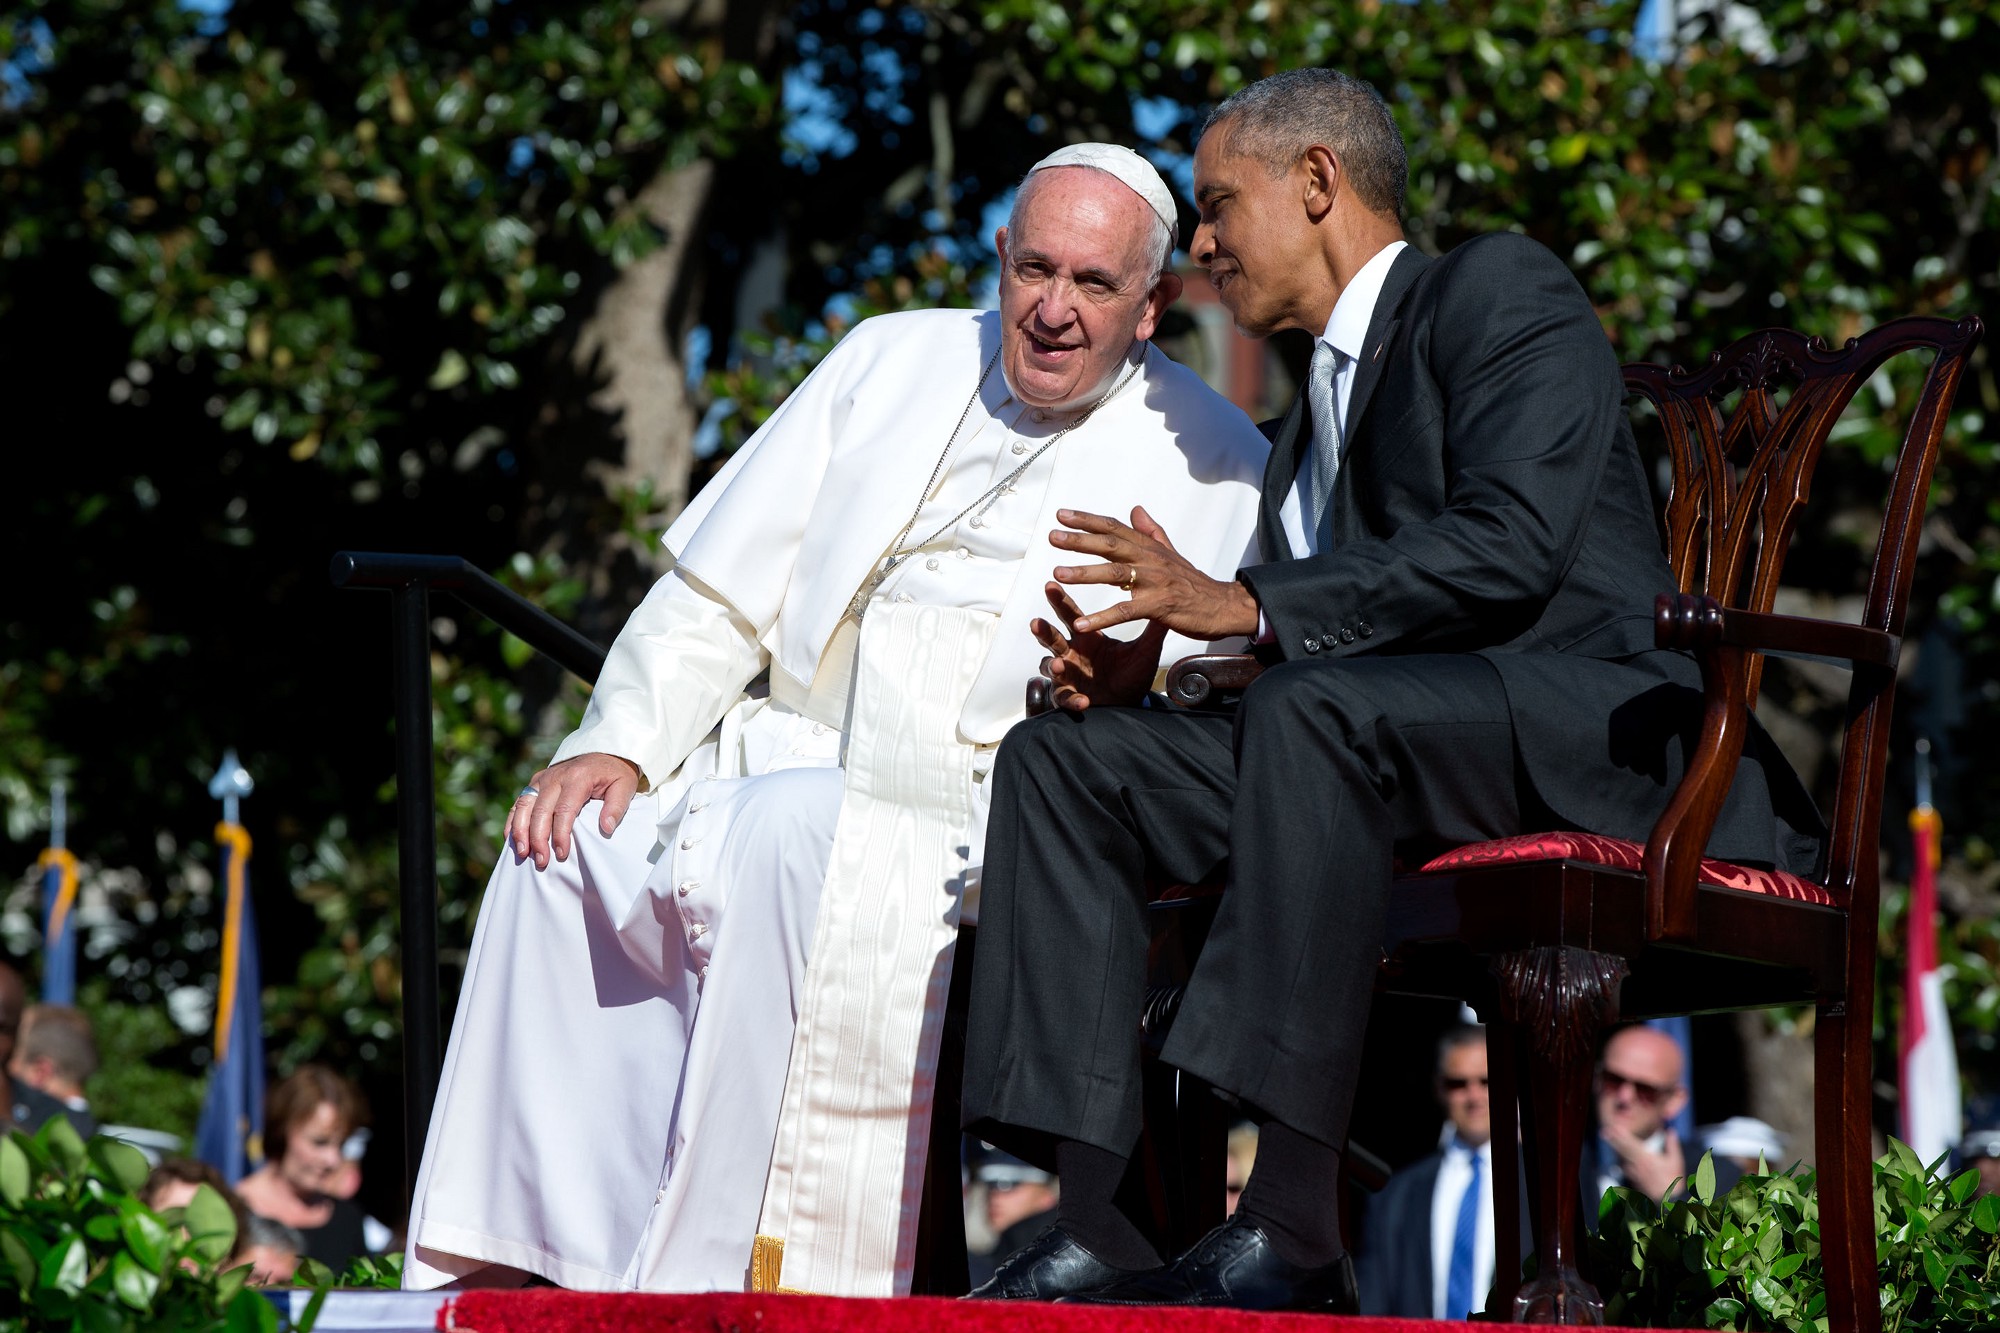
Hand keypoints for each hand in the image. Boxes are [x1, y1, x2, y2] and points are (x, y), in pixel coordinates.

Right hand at [507, 753, 642, 869]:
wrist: (604, 752)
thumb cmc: (615, 774)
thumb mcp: (625, 786)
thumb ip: (616, 807)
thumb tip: (606, 828)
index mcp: (578, 777)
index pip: (564, 809)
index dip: (560, 834)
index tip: (561, 854)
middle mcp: (556, 776)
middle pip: (540, 810)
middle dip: (538, 838)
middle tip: (542, 861)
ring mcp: (543, 778)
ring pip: (524, 805)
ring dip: (520, 831)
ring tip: (522, 854)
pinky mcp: (537, 781)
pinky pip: (519, 801)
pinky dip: (512, 820)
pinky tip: (511, 839)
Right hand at [1031, 582, 1168, 711]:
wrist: (1132, 702)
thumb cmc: (1133, 674)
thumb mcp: (1145, 650)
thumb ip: (1153, 629)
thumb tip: (1167, 601)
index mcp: (1088, 637)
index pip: (1071, 614)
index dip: (1060, 600)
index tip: (1050, 584)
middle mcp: (1072, 652)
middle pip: (1052, 637)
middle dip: (1043, 630)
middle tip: (1036, 622)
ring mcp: (1068, 674)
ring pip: (1050, 666)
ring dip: (1052, 665)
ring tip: (1058, 664)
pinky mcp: (1069, 694)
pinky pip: (1065, 697)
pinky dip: (1072, 699)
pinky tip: (1083, 700)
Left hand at [1052, 506, 1260, 640]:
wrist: (1222, 606)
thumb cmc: (1193, 583)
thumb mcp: (1171, 553)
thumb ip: (1151, 532)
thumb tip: (1136, 509)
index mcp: (1150, 548)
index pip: (1115, 528)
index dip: (1088, 520)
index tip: (1062, 515)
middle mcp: (1151, 560)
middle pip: (1111, 545)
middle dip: (1080, 540)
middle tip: (1052, 537)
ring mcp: (1155, 582)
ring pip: (1115, 574)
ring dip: (1085, 574)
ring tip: (1057, 574)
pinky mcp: (1159, 606)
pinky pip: (1126, 611)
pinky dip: (1102, 617)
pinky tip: (1082, 624)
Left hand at [1605, 1124, 1685, 1202]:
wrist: (1668, 1201)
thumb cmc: (1672, 1180)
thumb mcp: (1675, 1161)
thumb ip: (1672, 1145)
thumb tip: (1671, 1131)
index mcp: (1646, 1158)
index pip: (1631, 1144)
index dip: (1622, 1135)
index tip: (1614, 1128)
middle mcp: (1637, 1164)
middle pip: (1623, 1150)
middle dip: (1613, 1140)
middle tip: (1604, 1132)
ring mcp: (1634, 1173)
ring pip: (1624, 1158)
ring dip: (1617, 1149)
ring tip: (1609, 1139)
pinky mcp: (1635, 1180)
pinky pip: (1627, 1168)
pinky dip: (1624, 1162)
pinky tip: (1622, 1159)